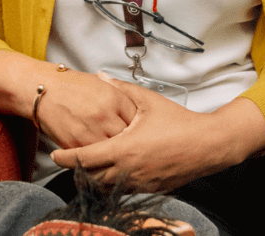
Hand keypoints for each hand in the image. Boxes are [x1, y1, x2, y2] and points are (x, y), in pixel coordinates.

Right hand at [36, 68, 137, 148]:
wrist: (43, 90)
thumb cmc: (71, 86)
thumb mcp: (101, 84)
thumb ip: (121, 98)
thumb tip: (137, 114)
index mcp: (112, 98)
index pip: (137, 119)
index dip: (139, 126)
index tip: (140, 129)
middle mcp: (104, 115)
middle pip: (128, 138)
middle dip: (130, 142)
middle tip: (131, 143)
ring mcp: (90, 132)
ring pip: (113, 153)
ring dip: (116, 154)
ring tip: (117, 153)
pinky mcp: (77, 145)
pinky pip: (95, 158)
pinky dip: (100, 159)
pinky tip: (101, 156)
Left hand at [50, 74, 264, 191]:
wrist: (209, 145)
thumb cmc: (179, 121)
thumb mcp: (147, 100)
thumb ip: (119, 88)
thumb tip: (100, 75)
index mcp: (125, 149)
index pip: (86, 158)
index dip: (67, 158)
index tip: (54, 154)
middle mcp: (130, 170)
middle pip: (92, 179)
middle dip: (76, 171)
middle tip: (66, 160)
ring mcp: (141, 182)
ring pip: (108, 187)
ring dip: (94, 179)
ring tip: (84, 166)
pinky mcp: (152, 189)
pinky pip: (125, 190)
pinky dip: (112, 183)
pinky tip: (110, 171)